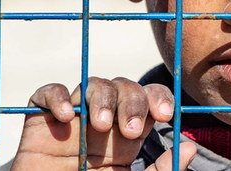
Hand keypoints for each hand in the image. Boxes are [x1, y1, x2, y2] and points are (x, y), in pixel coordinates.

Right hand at [11, 77, 196, 169]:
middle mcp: (103, 123)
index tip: (166, 115)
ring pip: (94, 84)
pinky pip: (47, 93)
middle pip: (125, 87)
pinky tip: (66, 116)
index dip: (160, 98)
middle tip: (132, 130)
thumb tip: (189, 146)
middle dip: (134, 101)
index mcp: (127, 136)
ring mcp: (73, 120)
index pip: (149, 100)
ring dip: (103, 98)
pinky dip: (57, 96)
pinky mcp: (40, 123)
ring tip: (102, 125)